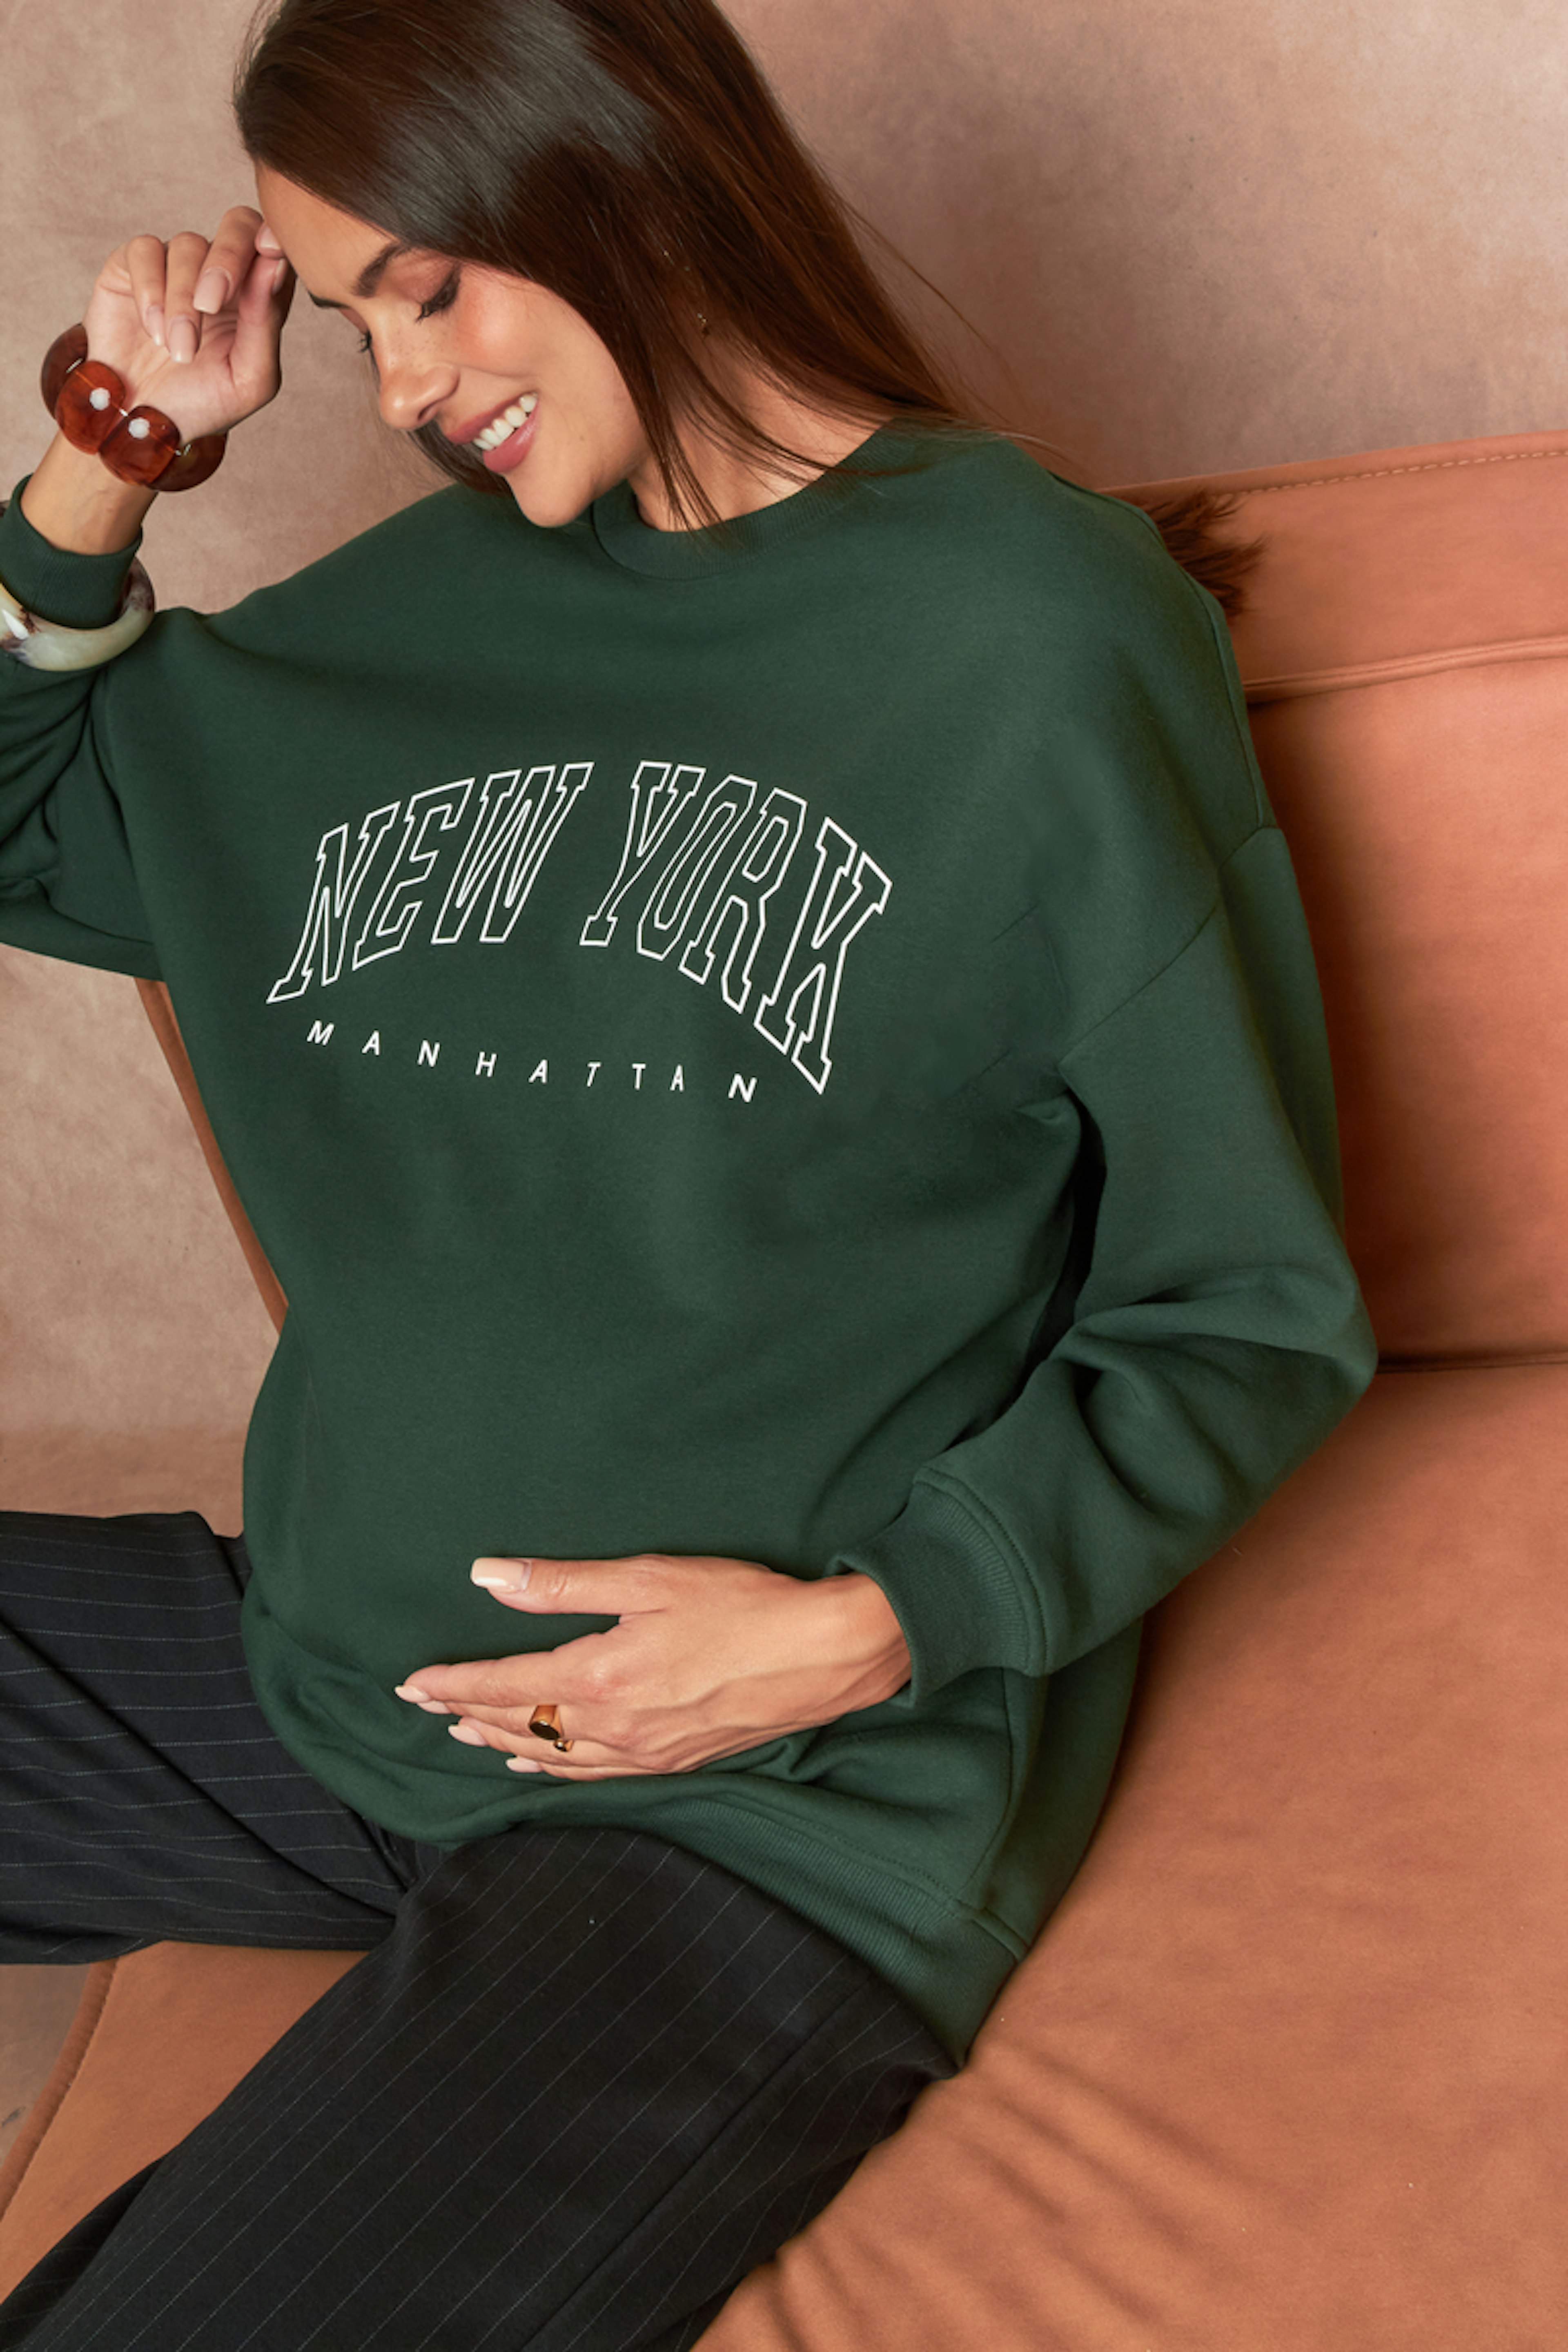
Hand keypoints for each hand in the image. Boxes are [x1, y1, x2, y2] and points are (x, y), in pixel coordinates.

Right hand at [79, 206, 295, 443]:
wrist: (142, 421)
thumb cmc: (202, 402)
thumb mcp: (250, 379)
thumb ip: (266, 323)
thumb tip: (274, 265)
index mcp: (259, 295)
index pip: (276, 248)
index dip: (275, 239)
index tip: (269, 251)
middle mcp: (221, 271)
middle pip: (238, 224)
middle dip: (228, 258)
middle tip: (210, 303)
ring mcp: (177, 263)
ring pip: (188, 245)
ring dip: (182, 302)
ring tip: (178, 350)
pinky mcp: (133, 264)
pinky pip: (145, 250)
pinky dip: (150, 291)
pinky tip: (153, 331)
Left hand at [395, 1553, 912, 1779]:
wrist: (826, 1654)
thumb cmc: (743, 1604)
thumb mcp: (649, 1576)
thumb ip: (563, 1583)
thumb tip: (487, 1577)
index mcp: (601, 1676)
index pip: (503, 1684)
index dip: (452, 1683)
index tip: (410, 1681)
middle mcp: (615, 1725)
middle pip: (521, 1724)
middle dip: (466, 1713)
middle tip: (424, 1706)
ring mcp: (646, 1751)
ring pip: (554, 1755)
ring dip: (503, 1743)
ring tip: (465, 1735)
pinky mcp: (676, 1761)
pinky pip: (597, 1774)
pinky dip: (556, 1768)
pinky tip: (541, 1765)